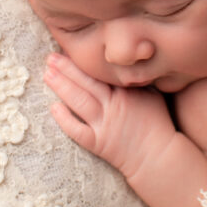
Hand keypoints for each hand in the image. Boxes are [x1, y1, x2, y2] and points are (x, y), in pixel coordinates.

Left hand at [43, 52, 176, 178]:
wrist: (158, 157)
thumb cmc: (158, 123)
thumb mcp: (153, 94)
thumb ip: (136, 79)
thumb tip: (124, 61)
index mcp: (127, 91)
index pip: (101, 71)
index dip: (84, 60)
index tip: (71, 49)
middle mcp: (113, 105)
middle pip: (86, 82)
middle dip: (66, 68)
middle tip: (50, 57)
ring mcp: (105, 125)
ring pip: (79, 101)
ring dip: (61, 87)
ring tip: (47, 74)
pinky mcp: (98, 143)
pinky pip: (77, 130)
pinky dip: (64, 119)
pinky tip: (53, 108)